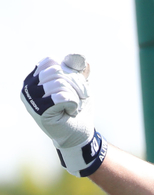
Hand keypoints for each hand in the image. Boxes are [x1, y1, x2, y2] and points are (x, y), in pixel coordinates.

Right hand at [20, 54, 106, 176]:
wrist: (80, 134)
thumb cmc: (77, 110)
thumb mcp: (79, 87)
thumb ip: (79, 72)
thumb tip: (83, 60)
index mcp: (34, 78)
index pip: (50, 62)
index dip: (67, 70)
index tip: (72, 86)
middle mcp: (28, 87)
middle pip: (55, 71)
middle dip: (74, 84)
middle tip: (77, 97)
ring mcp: (32, 100)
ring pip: (59, 83)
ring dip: (75, 95)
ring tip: (73, 105)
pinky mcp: (40, 111)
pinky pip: (61, 97)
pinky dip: (73, 103)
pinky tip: (70, 111)